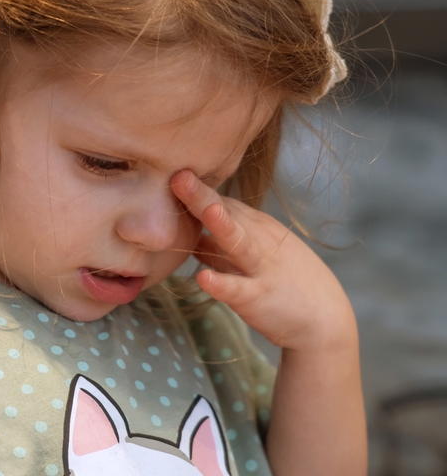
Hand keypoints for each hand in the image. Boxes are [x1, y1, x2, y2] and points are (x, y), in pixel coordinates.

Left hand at [169, 170, 355, 351]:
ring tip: (205, 210)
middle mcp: (257, 239)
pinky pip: (237, 289)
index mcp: (252, 225)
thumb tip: (188, 234)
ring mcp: (259, 267)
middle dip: (201, 194)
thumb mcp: (251, 254)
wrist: (325, 320)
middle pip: (224, 212)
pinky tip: (202, 278)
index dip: (193, 188)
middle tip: (177, 174)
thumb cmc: (282, 282)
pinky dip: (220, 284)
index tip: (167, 171)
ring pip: (237, 242)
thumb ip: (217, 245)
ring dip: (220, 226)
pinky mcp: (259, 297)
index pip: (218, 200)